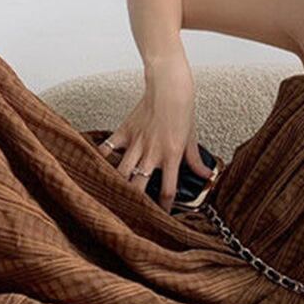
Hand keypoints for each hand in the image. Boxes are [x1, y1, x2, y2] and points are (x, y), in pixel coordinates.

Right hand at [95, 54, 213, 211]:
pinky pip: (107, 148)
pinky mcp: (124, 131)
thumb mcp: (192, 138)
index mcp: (171, 156)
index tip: (162, 216)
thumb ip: (195, 160)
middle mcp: (151, 153)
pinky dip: (100, 159)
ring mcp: (136, 143)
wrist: (168, 87)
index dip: (164, 208)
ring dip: (117, 186)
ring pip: (120, 173)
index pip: (167, 191)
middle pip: (138, 187)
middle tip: (132, 211)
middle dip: (134, 203)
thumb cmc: (182, 110)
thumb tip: (206, 175)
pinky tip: (97, 168)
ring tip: (113, 197)